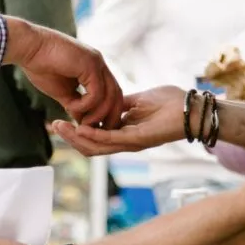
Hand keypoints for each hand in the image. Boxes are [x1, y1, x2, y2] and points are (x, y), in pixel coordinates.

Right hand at [4, 17, 122, 127]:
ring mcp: (97, 63)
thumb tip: (82, 121)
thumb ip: (75, 104)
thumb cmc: (40, 66)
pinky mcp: (90, 64)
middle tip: (99, 132)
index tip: (98, 128)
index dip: (107, 112)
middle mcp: (100, 65)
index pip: (111, 94)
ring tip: (82, 124)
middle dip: (110, 116)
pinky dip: (86, 106)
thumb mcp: (62, 92)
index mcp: (95, 69)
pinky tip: (71, 108)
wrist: (27, 47)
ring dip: (97, 115)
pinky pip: (96, 94)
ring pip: (110, 96)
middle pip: (117, 95)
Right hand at [53, 85, 187, 155]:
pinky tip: (80, 128)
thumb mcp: (139, 98)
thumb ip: (122, 102)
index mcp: (124, 131)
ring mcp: (131, 142)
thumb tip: (106, 98)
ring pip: (97, 146)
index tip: (59, 119)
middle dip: (70, 137)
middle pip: (91, 145)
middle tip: (53, 126)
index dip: (76, 130)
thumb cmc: (171, 102)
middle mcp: (125, 140)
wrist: (191, 107)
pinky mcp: (137, 139)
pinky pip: (110, 140)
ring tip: (60, 127)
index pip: (94, 135)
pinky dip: (94, 135)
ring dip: (77, 138)